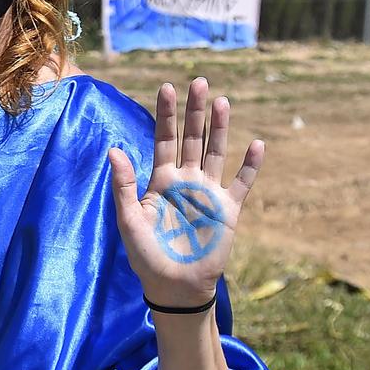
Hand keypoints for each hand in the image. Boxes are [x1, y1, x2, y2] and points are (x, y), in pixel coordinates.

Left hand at [108, 79, 264, 310]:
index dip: (165, 115)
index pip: (163, 139)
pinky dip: (250, 165)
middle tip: (199, 82)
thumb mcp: (129, 220)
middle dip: (195, 111)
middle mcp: (186, 181)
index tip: (166, 88)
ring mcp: (208, 193)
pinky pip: (241, 183)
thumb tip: (113, 149)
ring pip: (216, 152)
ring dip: (220, 128)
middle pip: (192, 138)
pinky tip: (257, 144)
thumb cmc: (147, 256)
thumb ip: (123, 185)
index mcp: (161, 180)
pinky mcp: (228, 210)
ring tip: (223, 102)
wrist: (174, 287)